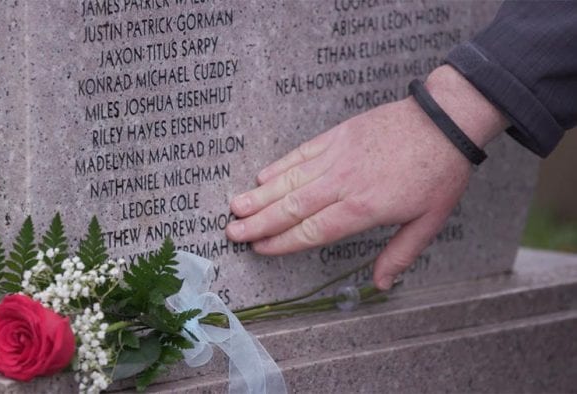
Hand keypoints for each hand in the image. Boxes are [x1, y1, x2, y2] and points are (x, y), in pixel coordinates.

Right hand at [226, 66, 507, 289]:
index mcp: (364, 208)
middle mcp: (343, 183)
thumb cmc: (440, 172)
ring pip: (290, 179)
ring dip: (260, 195)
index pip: (313, 230)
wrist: (445, 120)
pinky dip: (280, 165)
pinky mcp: (337, 135)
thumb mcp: (429, 220)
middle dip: (259, 222)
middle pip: (292, 207)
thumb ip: (400, 253)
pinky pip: (302, 153)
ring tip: (235, 207)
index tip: (260, 248)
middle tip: (232, 232)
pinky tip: (262, 176)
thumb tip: (382, 284)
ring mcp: (337, 155)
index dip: (283, 242)